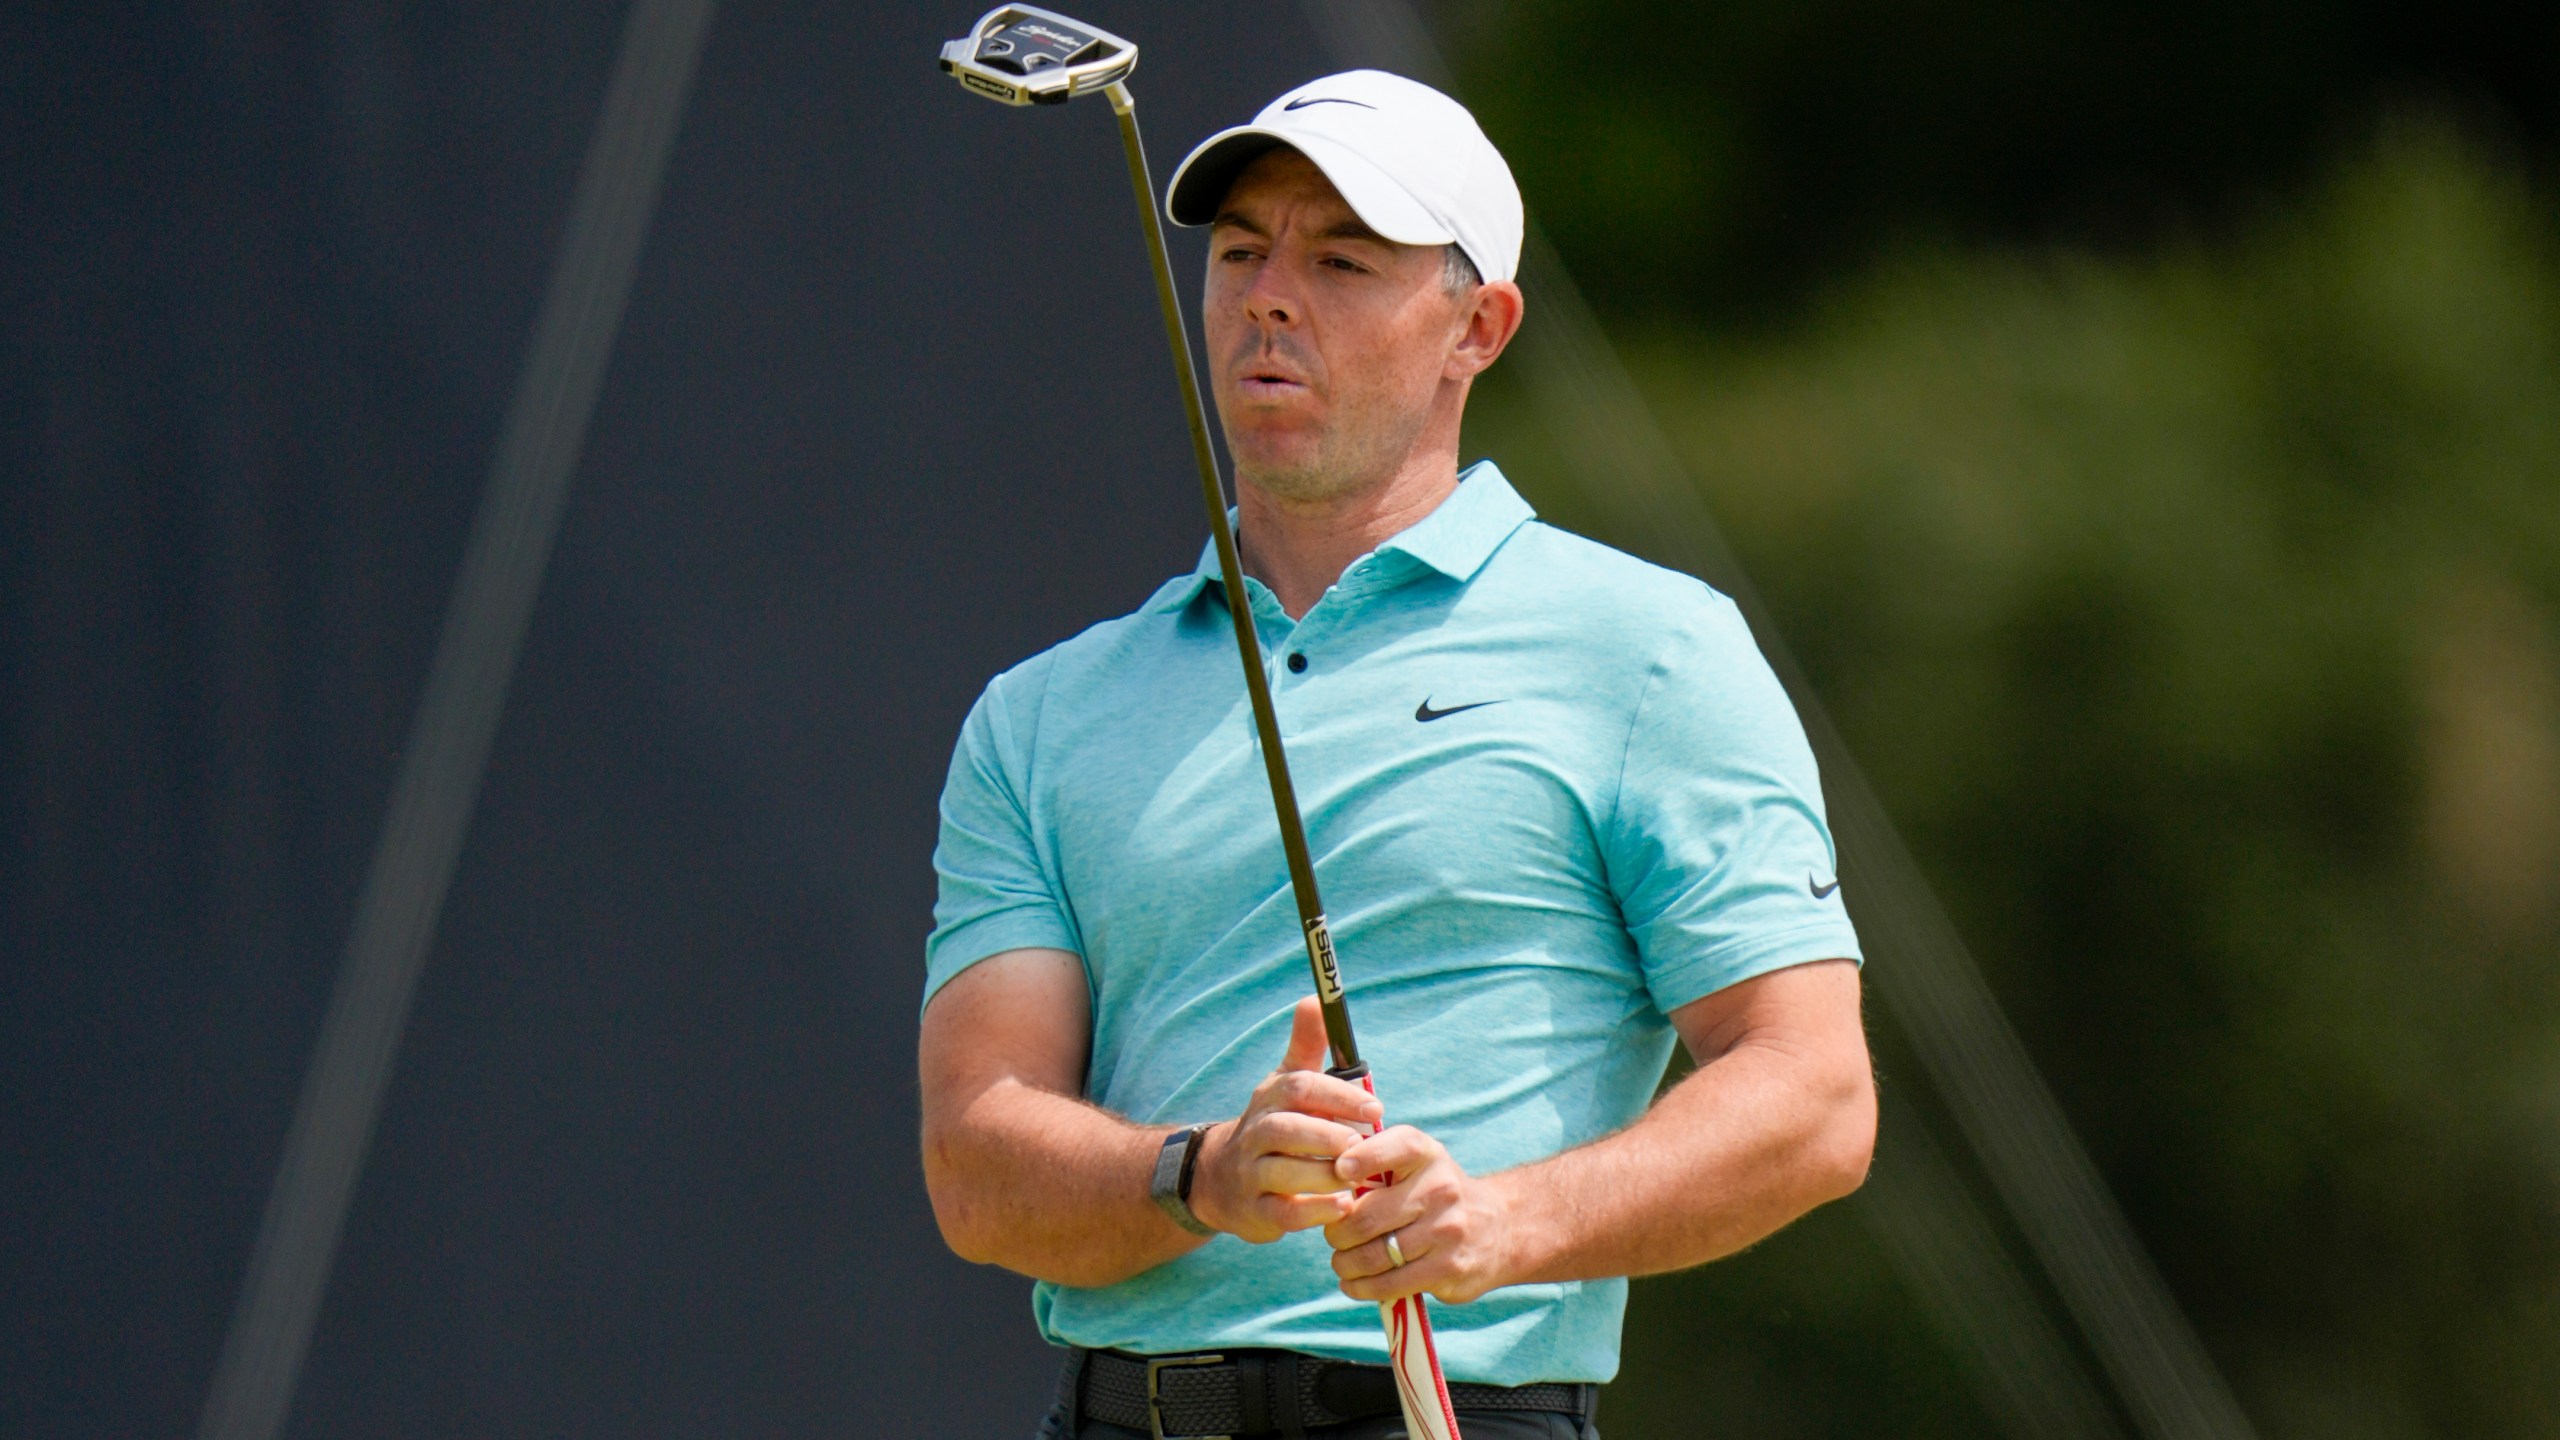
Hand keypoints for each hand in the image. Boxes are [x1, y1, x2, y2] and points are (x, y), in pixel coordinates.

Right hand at [1188, 998, 1383, 1243]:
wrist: (1220, 1179)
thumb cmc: (1273, 1126)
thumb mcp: (1285, 1084)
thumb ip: (1306, 1045)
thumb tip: (1316, 997)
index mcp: (1270, 1098)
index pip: (1300, 1087)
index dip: (1339, 1095)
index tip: (1376, 1107)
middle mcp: (1256, 1132)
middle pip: (1286, 1129)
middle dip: (1326, 1135)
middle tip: (1360, 1143)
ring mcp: (1251, 1173)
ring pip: (1282, 1170)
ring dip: (1322, 1173)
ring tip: (1355, 1176)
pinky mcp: (1254, 1211)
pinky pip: (1282, 1212)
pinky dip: (1314, 1210)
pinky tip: (1343, 1207)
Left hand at [1324, 1125, 1519, 1304]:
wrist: (1499, 1228)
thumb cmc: (1435, 1192)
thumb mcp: (1417, 1163)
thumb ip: (1374, 1163)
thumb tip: (1320, 1180)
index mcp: (1426, 1154)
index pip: (1391, 1148)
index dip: (1358, 1160)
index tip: (1338, 1173)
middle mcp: (1440, 1188)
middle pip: (1366, 1217)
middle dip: (1337, 1232)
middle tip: (1333, 1237)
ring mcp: (1447, 1230)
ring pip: (1374, 1255)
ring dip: (1346, 1263)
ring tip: (1342, 1262)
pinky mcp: (1448, 1269)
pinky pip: (1391, 1284)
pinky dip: (1362, 1287)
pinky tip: (1354, 1283)